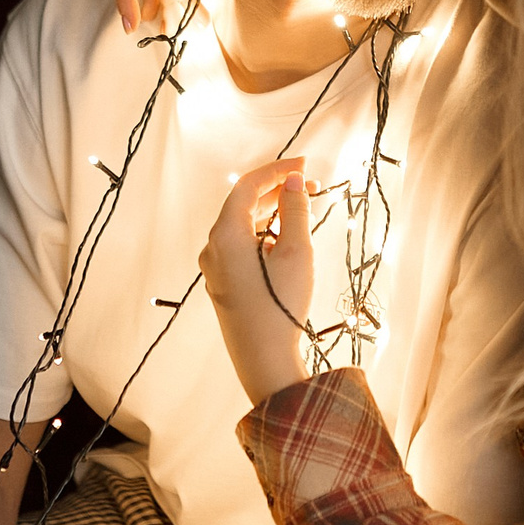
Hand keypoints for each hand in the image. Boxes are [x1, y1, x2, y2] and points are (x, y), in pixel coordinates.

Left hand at [201, 162, 313, 404]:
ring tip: (302, 208)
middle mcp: (213, 247)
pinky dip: (263, 233)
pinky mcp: (222, 283)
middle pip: (242, 204)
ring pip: (242, 225)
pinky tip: (285, 238)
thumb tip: (294, 183)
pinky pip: (240, 246)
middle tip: (310, 185)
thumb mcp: (296, 252)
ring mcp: (215, 266)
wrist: (263, 359)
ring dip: (271, 212)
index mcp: (225, 234)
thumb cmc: (280, 305)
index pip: (248, 186)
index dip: (277, 170)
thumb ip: (295, 210)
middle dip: (276, 190)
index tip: (305, 165)